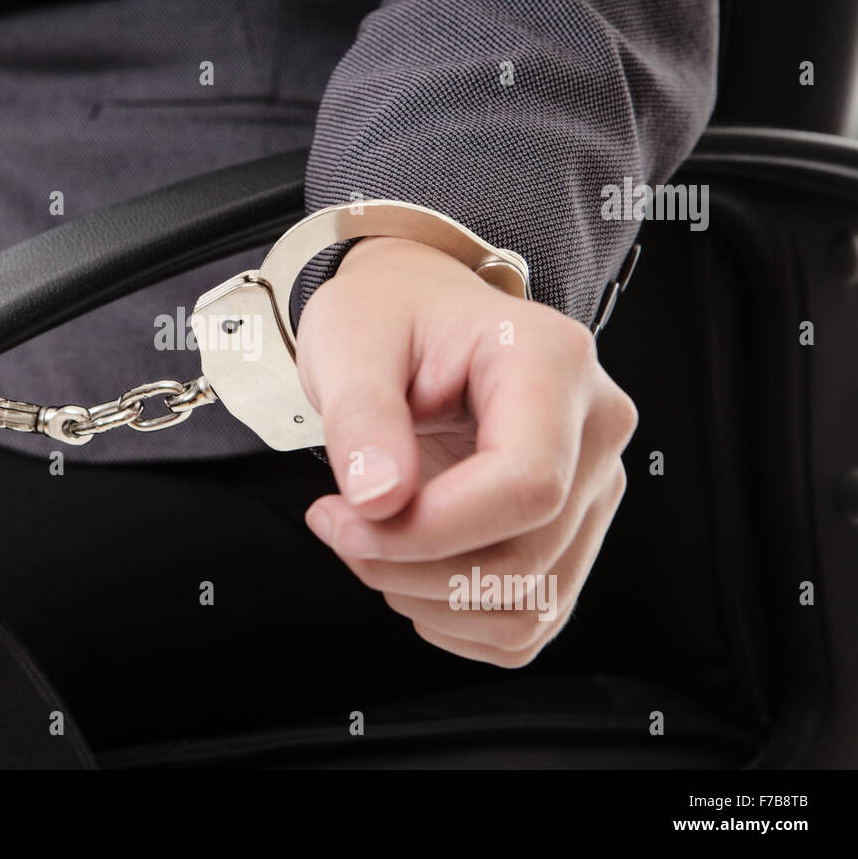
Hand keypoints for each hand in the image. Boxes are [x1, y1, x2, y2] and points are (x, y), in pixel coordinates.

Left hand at [297, 236, 637, 666]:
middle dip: (411, 567)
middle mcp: (593, 427)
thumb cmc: (388, 316)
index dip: (431, 529)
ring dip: (428, 599)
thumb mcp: (350, 342)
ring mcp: (592, 486)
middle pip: (528, 556)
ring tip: (372, 538)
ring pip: (530, 603)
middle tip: (339, 524)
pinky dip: (455, 616)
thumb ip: (361, 418)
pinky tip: (410, 562)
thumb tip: (379, 500)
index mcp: (553, 362)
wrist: (413, 313)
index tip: (346, 518)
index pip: (528, 485)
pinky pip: (526, 619)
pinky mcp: (572, 534)